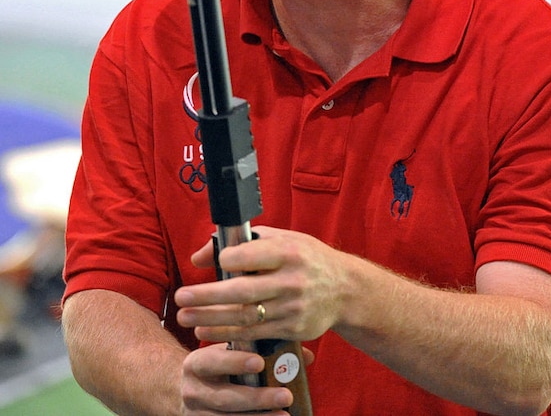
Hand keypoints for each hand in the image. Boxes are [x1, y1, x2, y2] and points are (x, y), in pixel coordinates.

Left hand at [175, 226, 349, 344]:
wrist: (345, 289)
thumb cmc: (306, 258)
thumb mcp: (283, 240)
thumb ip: (244, 242)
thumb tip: (201, 255)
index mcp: (290, 251)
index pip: (254, 255)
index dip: (229, 259)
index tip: (209, 262)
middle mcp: (292, 280)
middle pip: (244, 291)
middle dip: (208, 296)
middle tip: (181, 297)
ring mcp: (293, 307)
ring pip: (246, 316)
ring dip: (211, 319)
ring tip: (186, 316)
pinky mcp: (293, 328)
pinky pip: (255, 333)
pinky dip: (227, 334)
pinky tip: (206, 331)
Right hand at [181, 342, 293, 413]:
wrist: (182, 390)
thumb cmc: (215, 367)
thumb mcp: (228, 353)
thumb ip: (261, 349)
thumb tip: (305, 356)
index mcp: (196, 364)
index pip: (214, 361)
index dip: (235, 362)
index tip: (259, 362)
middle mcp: (193, 392)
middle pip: (225, 398)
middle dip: (257, 398)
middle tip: (285, 395)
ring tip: (285, 415)